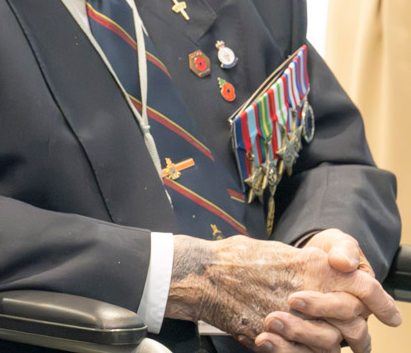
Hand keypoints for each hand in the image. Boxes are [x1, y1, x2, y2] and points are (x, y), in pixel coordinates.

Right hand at [164, 234, 396, 344]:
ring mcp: (290, 318)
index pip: (364, 286)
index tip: (392, 314)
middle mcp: (307, 292)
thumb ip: (304, 264)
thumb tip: (327, 268)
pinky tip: (299, 348)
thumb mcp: (275, 250)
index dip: (381, 302)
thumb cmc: (233, 257)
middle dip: (357, 331)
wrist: (200, 274)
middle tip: (358, 336)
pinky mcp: (271, 337)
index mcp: (312, 266)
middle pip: (353, 321)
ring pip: (331, 343)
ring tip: (322, 341)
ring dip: (329, 344)